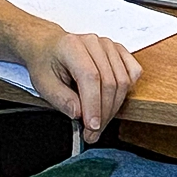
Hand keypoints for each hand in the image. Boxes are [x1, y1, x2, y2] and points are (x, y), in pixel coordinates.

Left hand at [19, 26, 142, 142]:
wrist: (50, 47)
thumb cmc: (46, 62)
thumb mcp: (43, 84)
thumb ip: (61, 99)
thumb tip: (79, 113)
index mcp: (72, 47)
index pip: (90, 77)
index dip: (94, 105)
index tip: (91, 126)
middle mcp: (93, 43)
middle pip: (110, 82)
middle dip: (104, 113)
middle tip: (92, 132)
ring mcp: (108, 46)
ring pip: (123, 81)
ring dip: (114, 107)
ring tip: (99, 121)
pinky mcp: (118, 51)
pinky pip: (133, 73)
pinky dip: (126, 91)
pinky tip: (112, 100)